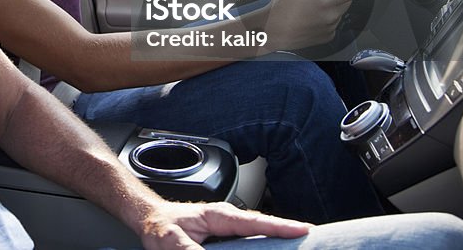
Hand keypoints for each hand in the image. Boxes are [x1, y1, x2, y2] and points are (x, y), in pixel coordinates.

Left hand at [140, 201, 310, 248]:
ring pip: (259, 236)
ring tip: (299, 246)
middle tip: (311, 239)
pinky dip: (263, 244)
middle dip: (287, 233)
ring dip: (277, 240)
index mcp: (219, 216)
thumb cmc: (160, 226)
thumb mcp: (170, 240)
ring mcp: (229, 231)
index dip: (281, 226)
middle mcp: (228, 222)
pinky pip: (250, 243)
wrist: (150, 220)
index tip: (303, 229)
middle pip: (264, 228)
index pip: (256, 222)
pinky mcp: (227, 241)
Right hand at [264, 0, 362, 48]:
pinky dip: (326, 20)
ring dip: (331, 8)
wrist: (272, 31)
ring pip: (340, 13)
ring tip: (311, 8)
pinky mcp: (327, 37)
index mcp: (325, 0)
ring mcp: (330, 28)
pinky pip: (333, 24)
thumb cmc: (281, 7)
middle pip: (348, 1)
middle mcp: (331, 15)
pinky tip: (310, 18)